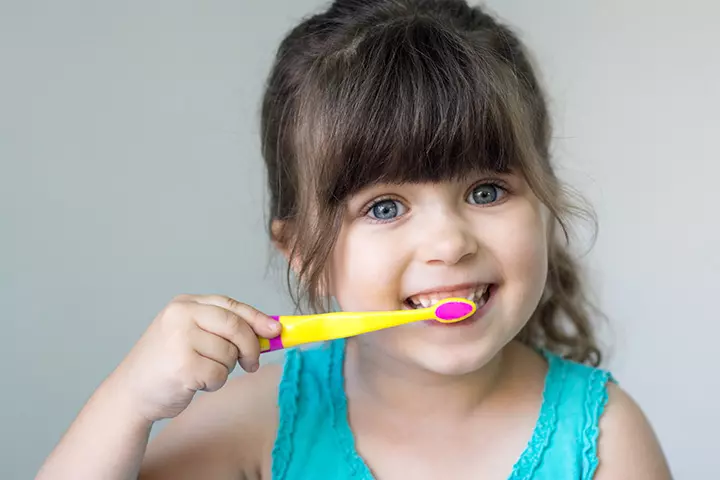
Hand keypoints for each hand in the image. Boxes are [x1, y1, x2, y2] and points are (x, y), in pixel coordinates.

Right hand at [108, 294, 280, 421]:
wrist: (130, 392)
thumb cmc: (167, 364)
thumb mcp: (190, 335)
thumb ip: (224, 329)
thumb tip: (270, 331)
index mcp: (184, 304)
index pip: (230, 306)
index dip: (257, 318)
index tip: (276, 330)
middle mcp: (181, 316)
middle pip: (235, 326)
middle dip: (251, 347)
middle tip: (251, 363)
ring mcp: (180, 340)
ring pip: (230, 354)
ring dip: (224, 369)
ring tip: (200, 371)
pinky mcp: (183, 366)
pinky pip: (219, 375)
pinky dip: (214, 383)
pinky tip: (194, 382)